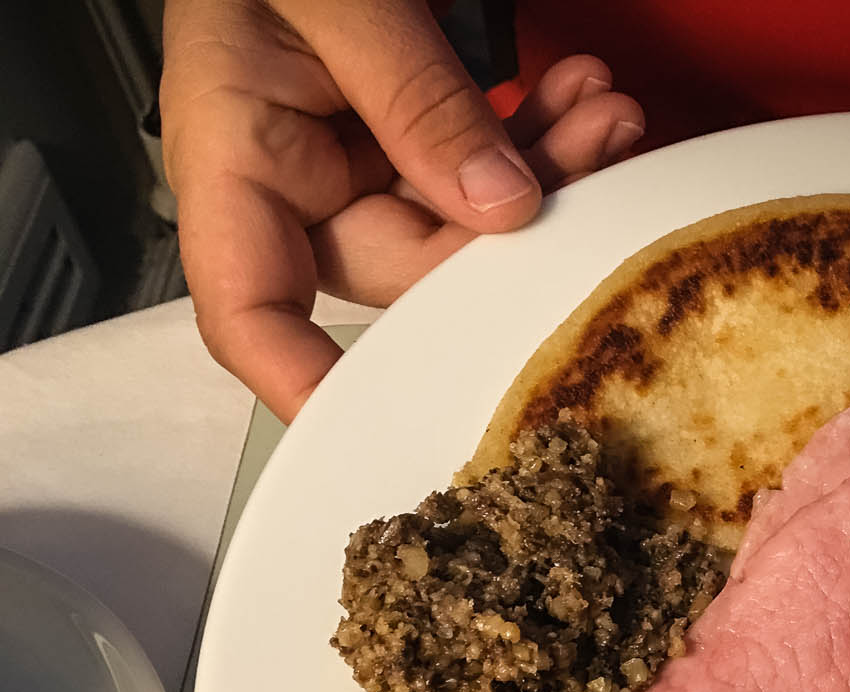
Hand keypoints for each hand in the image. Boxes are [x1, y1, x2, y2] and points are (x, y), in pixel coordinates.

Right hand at [161, 0, 646, 419]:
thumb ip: (411, 95)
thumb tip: (500, 206)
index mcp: (233, 158)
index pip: (252, 313)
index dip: (312, 385)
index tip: (389, 427)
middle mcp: (294, 183)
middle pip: (411, 273)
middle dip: (516, 223)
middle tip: (600, 140)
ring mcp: (354, 167)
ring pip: (468, 225)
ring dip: (551, 174)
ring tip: (605, 106)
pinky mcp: (408, 142)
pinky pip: (483, 173)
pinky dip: (540, 142)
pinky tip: (583, 98)